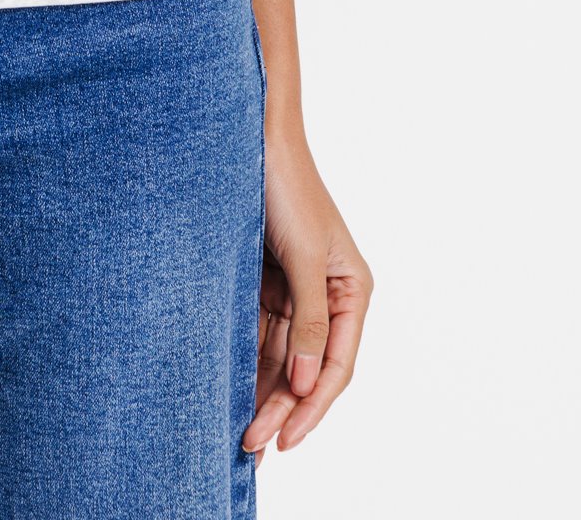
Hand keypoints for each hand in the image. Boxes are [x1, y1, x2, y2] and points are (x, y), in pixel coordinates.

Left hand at [244, 129, 372, 461]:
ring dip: (261, 390)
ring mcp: (294, 290)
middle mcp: (327, 295)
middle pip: (306, 367)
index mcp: (352, 290)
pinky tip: (229, 387)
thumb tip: (309, 384)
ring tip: (238, 432)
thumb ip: (309, 320)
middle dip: (281, 407)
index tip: (285, 440)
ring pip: (281, 356)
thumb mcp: (303, 257)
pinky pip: (257, 332)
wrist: (247, 136)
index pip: (337, 365)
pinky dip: (245, 359)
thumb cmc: (286, 186)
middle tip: (250, 444)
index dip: (312, 408)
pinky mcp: (264, 281)